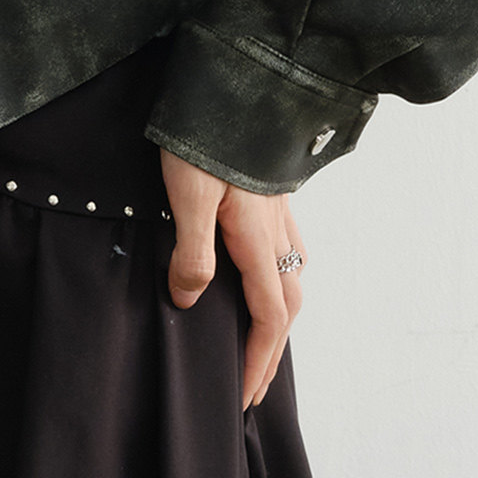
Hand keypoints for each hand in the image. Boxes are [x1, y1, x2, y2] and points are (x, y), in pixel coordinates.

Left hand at [160, 152, 305, 409]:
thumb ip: (192, 253)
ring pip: (290, 279)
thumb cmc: (206, 138)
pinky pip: (286, 254)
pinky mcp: (274, 197)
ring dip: (278, 321)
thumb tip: (192, 300)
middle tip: (252, 388)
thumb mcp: (187, 196)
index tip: (242, 394)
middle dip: (271, 353)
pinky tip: (263, 280)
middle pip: (287, 307)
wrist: (238, 83)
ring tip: (259, 345)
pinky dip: (278, 283)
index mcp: (258, 239)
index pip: (268, 318)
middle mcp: (278, 231)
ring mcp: (280, 214)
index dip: (257, 360)